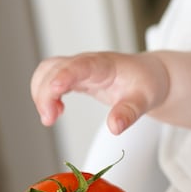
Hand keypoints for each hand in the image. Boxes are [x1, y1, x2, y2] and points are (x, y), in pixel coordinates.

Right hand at [31, 52, 168, 134]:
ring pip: (47, 71)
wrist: (150, 75)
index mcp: (106, 65)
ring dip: (40, 93)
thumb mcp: (145, 99)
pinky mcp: (74, 77)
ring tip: (50, 118)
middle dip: (45, 92)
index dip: (65, 75)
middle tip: (49, 119)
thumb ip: (129, 112)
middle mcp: (88, 63)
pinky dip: (45, 95)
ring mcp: (79, 68)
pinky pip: (50, 79)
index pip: (81, 65)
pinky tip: (54, 113)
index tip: (54, 89)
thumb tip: (115, 128)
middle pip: (55, 67)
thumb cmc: (147, 83)